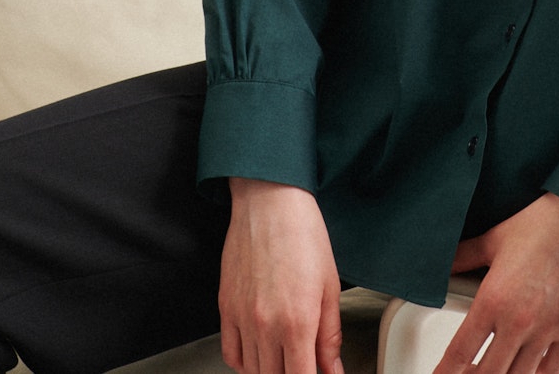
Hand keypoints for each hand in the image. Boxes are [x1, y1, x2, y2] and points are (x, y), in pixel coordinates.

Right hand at [218, 178, 343, 373]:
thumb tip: (333, 369)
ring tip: (285, 355)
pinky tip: (260, 351)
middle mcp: (266, 325)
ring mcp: (242, 318)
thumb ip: (330, 337)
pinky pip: (231, 353)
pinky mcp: (226, 307)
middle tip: (303, 361)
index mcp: (298, 322)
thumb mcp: (329, 286)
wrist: (270, 202)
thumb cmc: (303, 234)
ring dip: (270, 370)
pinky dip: (245, 362)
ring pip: (252, 371)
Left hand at [433, 193, 558, 373]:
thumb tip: (446, 265)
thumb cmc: (544, 223)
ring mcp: (547, 330)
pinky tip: (528, 372)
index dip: (446, 370)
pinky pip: (551, 370)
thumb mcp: (495, 238)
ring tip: (493, 373)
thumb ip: (465, 256)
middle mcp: (518, 321)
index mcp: (494, 298)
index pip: (461, 351)